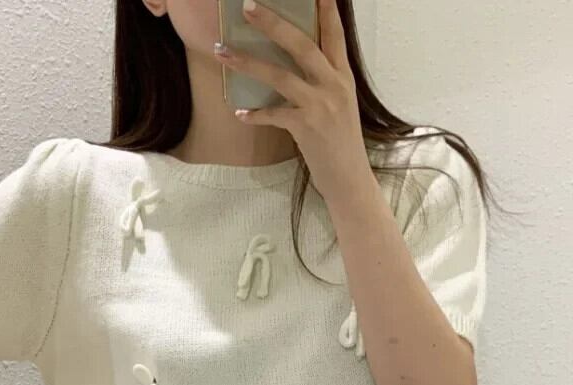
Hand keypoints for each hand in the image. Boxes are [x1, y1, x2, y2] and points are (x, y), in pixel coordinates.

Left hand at [213, 0, 370, 200]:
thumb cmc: (340, 145)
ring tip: (223, 52)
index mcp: (343, 77)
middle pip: (301, 44)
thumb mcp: (339, 107)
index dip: (326, 10)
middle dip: (272, 23)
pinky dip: (255, 113)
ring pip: (280, 75)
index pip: (335, 34)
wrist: (349, 179)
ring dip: (247, 63)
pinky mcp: (306, 127)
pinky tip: (239, 113)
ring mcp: (320, 106)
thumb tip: (296, 69)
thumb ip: (323, 84)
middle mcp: (334, 86)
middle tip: (248, 7)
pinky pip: (273, 114)